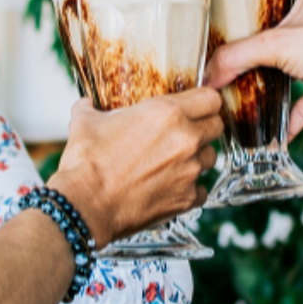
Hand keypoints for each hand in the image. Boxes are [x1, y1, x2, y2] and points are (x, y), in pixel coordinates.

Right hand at [50, 90, 222, 246]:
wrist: (85, 205)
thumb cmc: (86, 164)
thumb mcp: (85, 123)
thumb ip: (90, 108)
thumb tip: (86, 104)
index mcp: (167, 112)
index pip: (210, 98)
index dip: (205, 102)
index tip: (197, 106)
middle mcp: (186, 139)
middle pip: (217, 126)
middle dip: (205, 128)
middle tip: (187, 133)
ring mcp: (190, 170)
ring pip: (211, 158)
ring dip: (197, 158)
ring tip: (175, 162)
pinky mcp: (187, 198)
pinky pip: (202, 190)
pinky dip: (190, 189)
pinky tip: (171, 188)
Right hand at [204, 0, 302, 136]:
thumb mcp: (277, 44)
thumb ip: (238, 56)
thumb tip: (210, 74)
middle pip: (284, 16)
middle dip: (259, 31)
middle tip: (229, 34)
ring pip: (294, 55)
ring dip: (273, 71)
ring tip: (244, 76)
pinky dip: (292, 110)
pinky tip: (274, 128)